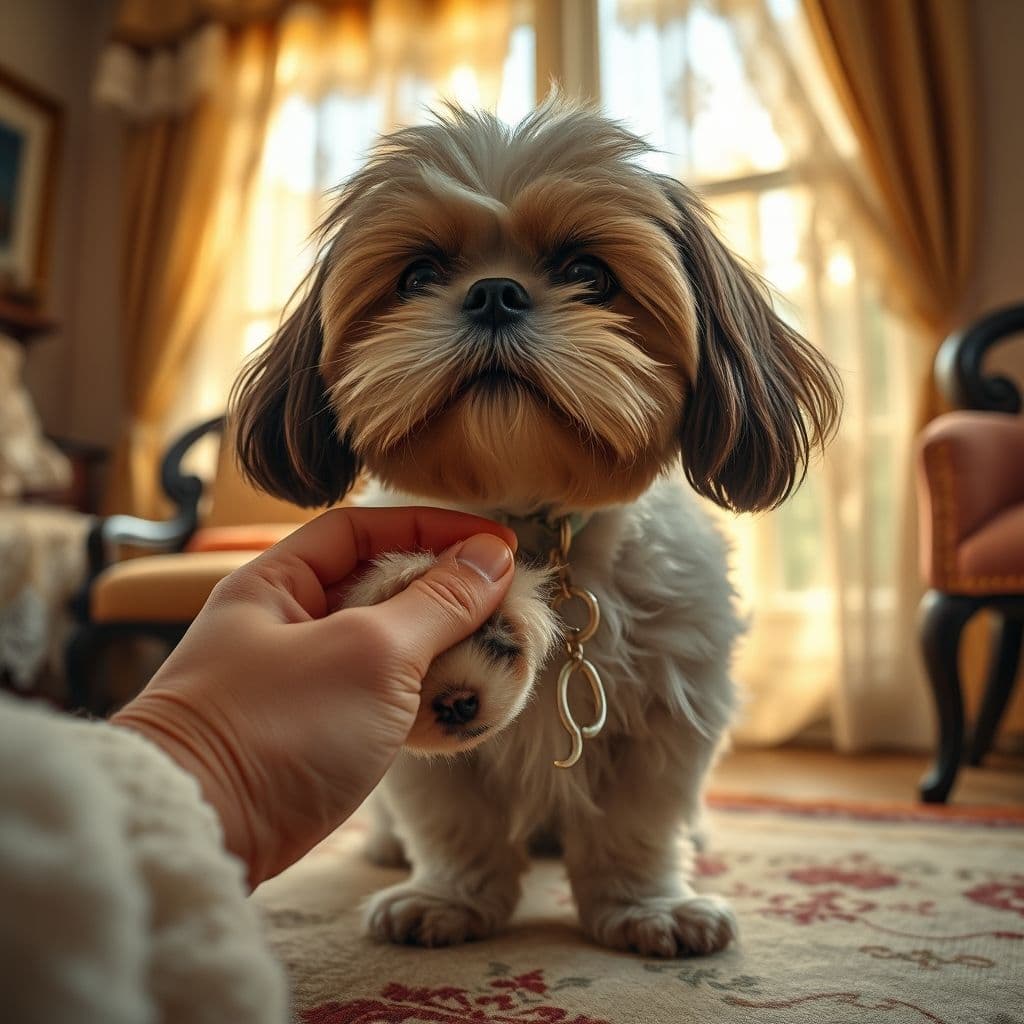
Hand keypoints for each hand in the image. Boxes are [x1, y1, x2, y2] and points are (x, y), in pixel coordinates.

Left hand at [112, 506, 516, 886]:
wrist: (203, 834)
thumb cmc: (277, 727)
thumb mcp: (370, 653)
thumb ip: (437, 602)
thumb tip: (493, 557)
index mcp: (279, 583)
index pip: (364, 528)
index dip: (434, 528)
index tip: (498, 544)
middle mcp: (287, 624)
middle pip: (383, 588)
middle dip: (447, 595)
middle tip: (507, 607)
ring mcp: (304, 682)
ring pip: (390, 648)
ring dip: (443, 652)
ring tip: (498, 658)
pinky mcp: (320, 733)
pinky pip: (384, 699)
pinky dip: (425, 699)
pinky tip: (465, 707)